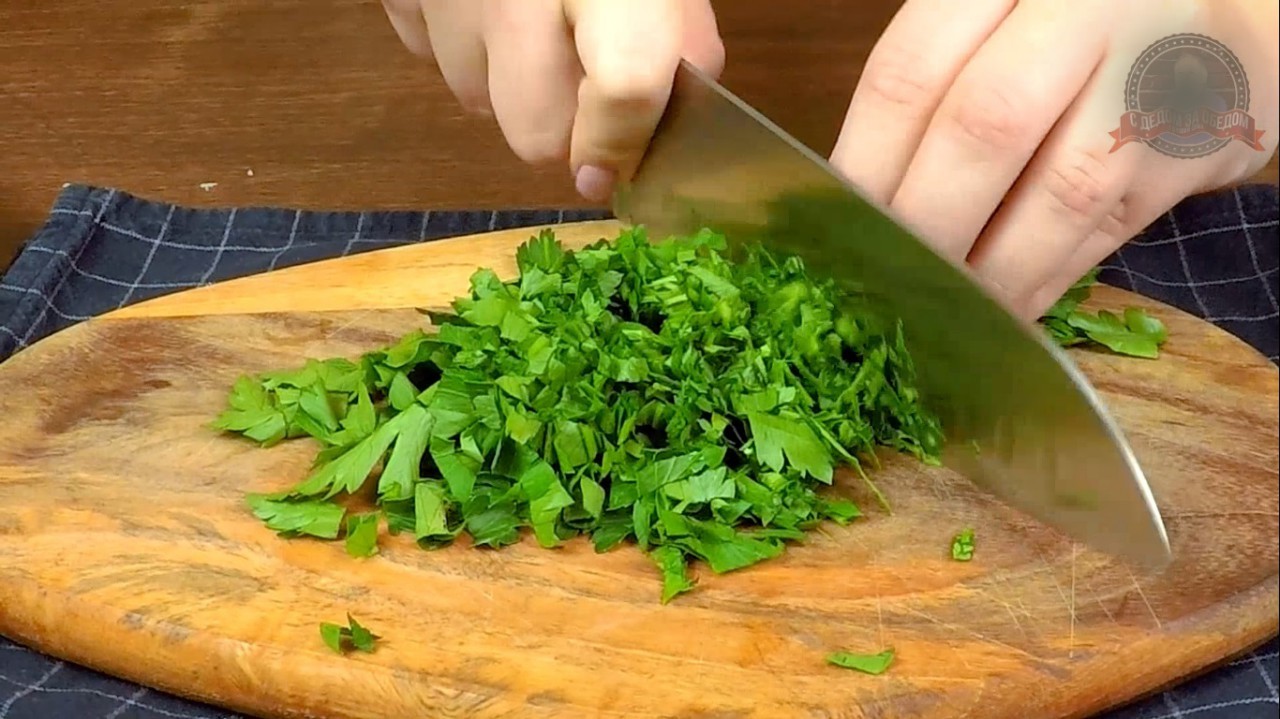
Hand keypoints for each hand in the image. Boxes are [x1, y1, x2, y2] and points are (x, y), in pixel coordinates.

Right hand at [380, 0, 723, 202]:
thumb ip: (682, 36)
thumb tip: (665, 118)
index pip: (623, 89)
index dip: (620, 146)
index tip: (613, 172)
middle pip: (532, 131)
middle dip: (560, 130)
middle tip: (577, 94)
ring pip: (474, 100)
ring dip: (506, 86)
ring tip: (528, 26)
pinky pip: (426, 56)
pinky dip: (457, 47)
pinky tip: (483, 3)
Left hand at [829, 0, 1278, 320]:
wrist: (1210, 29)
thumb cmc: (1066, 37)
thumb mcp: (989, 32)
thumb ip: (929, 95)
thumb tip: (849, 206)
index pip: (910, 73)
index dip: (864, 163)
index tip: (835, 228)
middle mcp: (1087, 13)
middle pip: (984, 125)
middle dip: (925, 222)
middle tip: (884, 280)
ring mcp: (1152, 75)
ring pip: (1061, 189)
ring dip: (992, 270)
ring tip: (943, 313)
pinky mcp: (1195, 145)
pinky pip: (1108, 228)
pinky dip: (1045, 280)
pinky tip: (1003, 308)